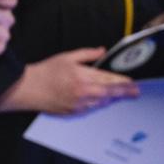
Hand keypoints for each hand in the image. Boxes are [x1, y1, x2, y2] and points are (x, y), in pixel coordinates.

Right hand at [0, 47, 138, 116]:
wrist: (28, 88)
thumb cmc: (46, 71)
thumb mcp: (67, 57)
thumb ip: (87, 54)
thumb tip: (102, 51)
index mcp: (83, 77)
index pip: (110, 80)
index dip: (124, 83)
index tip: (133, 84)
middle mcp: (84, 93)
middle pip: (110, 94)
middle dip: (124, 93)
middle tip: (135, 93)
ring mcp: (79, 104)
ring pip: (101, 103)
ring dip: (110, 99)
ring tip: (119, 95)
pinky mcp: (73, 112)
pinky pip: (90, 109)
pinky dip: (97, 104)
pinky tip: (100, 100)